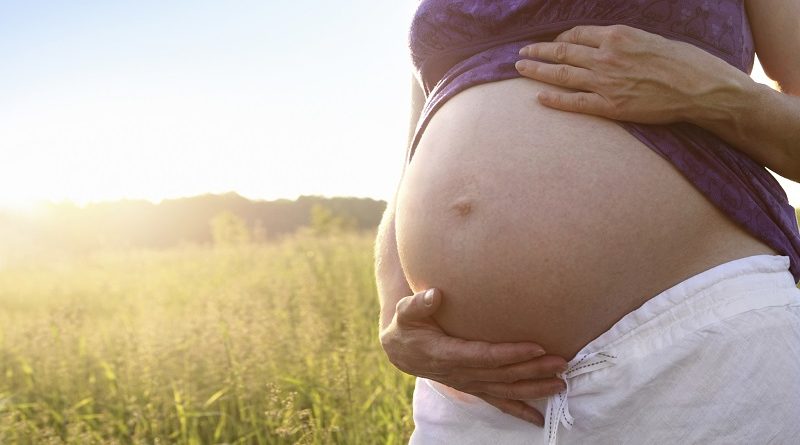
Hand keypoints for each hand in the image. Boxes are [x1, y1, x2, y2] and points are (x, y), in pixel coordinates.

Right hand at [379, 288, 566, 425]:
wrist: (402, 351)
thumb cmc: (407, 326)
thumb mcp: (406, 312)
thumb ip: (419, 304)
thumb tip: (433, 294)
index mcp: (447, 354)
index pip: (485, 355)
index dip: (511, 353)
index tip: (537, 346)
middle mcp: (461, 373)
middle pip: (502, 375)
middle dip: (533, 369)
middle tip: (561, 362)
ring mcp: (469, 384)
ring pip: (505, 390)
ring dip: (534, 388)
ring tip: (561, 383)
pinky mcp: (474, 388)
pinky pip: (498, 402)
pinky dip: (519, 411)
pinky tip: (539, 418)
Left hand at [515, 24, 750, 124]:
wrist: (699, 88)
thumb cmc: (683, 62)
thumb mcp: (651, 39)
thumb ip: (624, 42)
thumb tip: (607, 44)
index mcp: (617, 35)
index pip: (578, 33)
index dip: (560, 38)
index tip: (552, 43)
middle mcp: (607, 56)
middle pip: (563, 51)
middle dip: (538, 51)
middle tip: (521, 53)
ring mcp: (606, 82)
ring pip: (562, 74)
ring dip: (538, 71)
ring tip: (521, 68)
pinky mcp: (610, 106)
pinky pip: (575, 102)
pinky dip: (554, 99)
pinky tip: (539, 97)